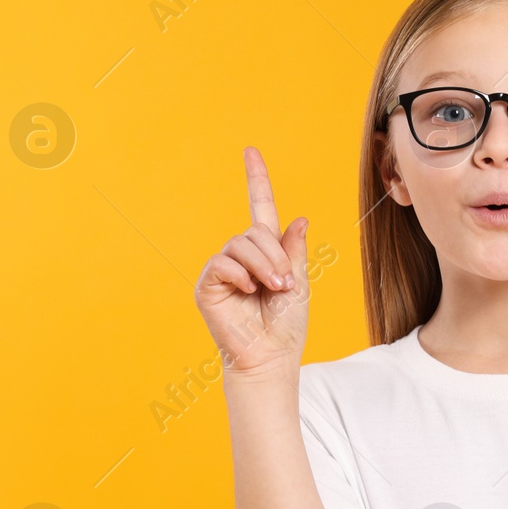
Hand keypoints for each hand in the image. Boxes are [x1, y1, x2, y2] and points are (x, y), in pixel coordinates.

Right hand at [194, 146, 309, 376]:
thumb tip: (299, 218)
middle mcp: (241, 257)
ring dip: (262, 266)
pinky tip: (248, 291)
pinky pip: (222, 263)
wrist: (270, 356)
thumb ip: (294, 251)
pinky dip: (240, 275)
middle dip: (274, 255)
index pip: (259, 208)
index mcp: (265, 253)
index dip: (256, 179)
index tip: (250, 151)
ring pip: (240, 244)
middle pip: (254, 230)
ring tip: (271, 290)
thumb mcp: (299, 282)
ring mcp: (222, 270)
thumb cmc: (286, 326)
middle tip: (284, 284)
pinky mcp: (208, 285)